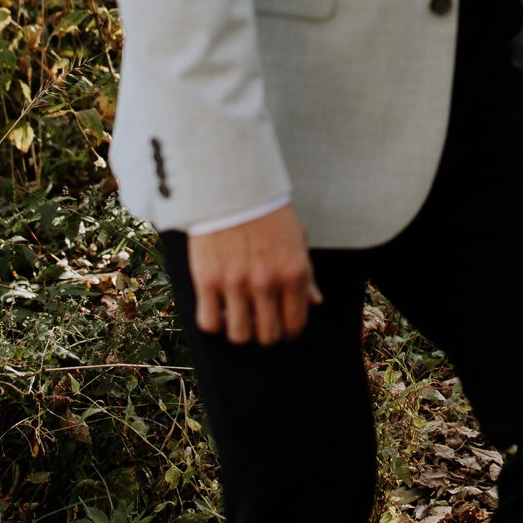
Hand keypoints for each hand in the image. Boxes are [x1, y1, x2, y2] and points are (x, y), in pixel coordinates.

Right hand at [189, 205, 321, 344]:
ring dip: (238, 330)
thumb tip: (315, 302)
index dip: (288, 331)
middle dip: (264, 333)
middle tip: (258, 321)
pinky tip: (218, 308)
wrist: (233, 185)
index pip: (295, 325)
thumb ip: (306, 276)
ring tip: (237, 315)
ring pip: (238, 335)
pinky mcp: (207, 279)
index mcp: (294, 273)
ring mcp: (236, 282)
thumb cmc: (268, 213)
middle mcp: (266, 282)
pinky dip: (214, 323)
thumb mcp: (297, 240)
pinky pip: (209, 322)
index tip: (280, 325)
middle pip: (267, 336)